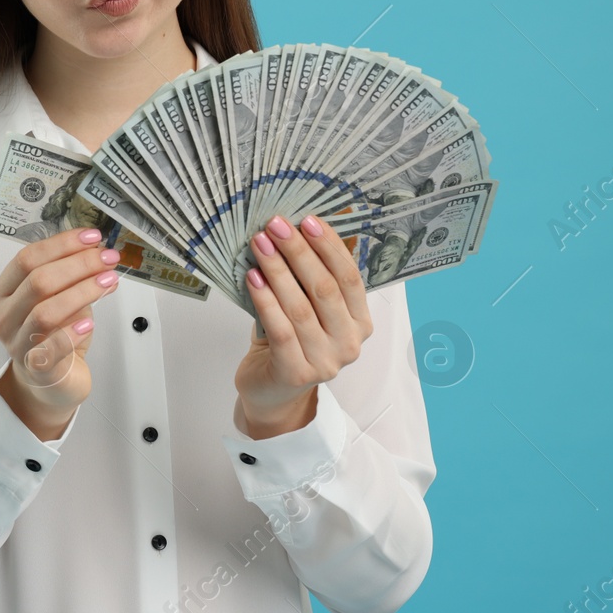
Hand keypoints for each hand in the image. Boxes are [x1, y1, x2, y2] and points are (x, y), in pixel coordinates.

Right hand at [0, 227, 121, 438]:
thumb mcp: (60, 298)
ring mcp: (16, 344)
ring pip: (45, 312)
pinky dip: (71, 333)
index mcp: (3, 293)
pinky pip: (50, 348)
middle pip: (37, 281)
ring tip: (108, 281)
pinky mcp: (36, 369)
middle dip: (78, 265)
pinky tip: (89, 323)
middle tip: (107, 259)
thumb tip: (98, 253)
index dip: (61, 245)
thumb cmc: (54, 334)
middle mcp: (4, 317)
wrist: (51, 380)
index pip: (26, 259)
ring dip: (81, 292)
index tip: (92, 238)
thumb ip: (71, 277)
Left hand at [235, 214, 373, 438]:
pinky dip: (265, 300)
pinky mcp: (296, 373)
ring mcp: (325, 361)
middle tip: (276, 226)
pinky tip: (252, 278)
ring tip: (259, 245)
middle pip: (325, 288)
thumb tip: (294, 229)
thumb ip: (309, 278)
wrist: (271, 391)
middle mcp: (350, 343)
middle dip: (298, 252)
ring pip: (300, 307)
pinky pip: (280, 329)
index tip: (308, 220)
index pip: (350, 277)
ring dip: (277, 270)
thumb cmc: (290, 341)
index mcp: (360, 322)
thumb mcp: (308, 307)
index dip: (329, 246)